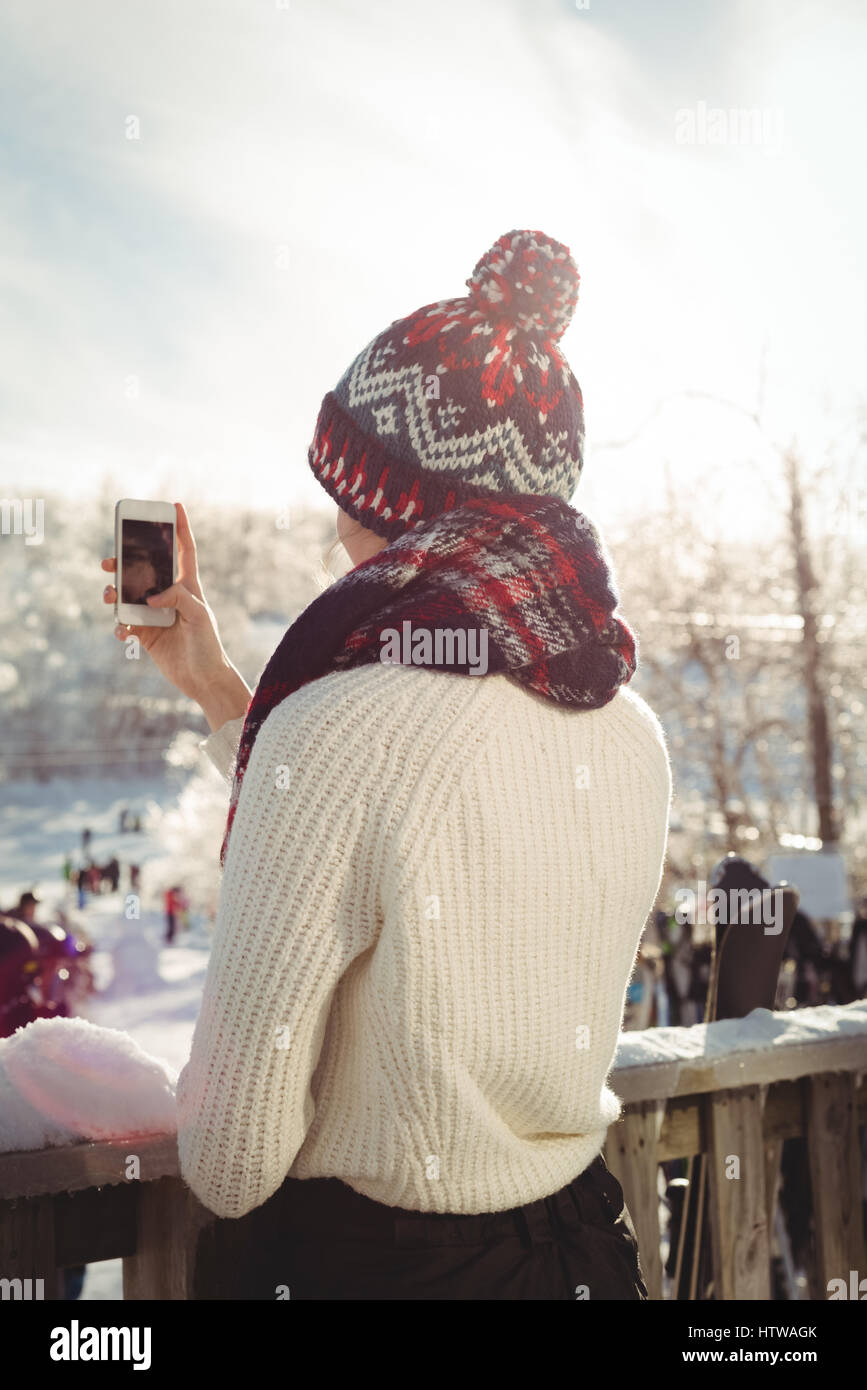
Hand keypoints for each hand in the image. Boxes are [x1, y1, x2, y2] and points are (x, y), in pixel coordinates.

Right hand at [102, 502, 251, 730]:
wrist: (203, 680)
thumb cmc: (209, 647)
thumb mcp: (199, 617)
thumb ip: (179, 598)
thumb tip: (152, 593)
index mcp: (188, 587)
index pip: (184, 551)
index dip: (180, 528)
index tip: (175, 505)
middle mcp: (170, 596)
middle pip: (144, 570)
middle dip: (124, 561)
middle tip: (109, 560)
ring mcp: (155, 614)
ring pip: (128, 595)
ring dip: (114, 594)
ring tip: (109, 597)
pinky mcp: (146, 634)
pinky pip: (125, 623)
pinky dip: (119, 626)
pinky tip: (123, 632)